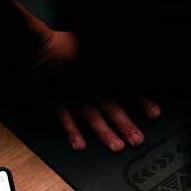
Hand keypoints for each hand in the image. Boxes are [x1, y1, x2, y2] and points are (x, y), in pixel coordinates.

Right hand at [25, 31, 161, 151]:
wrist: (36, 49)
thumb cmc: (64, 47)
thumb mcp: (91, 44)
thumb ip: (111, 54)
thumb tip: (135, 59)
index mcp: (99, 72)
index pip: (125, 87)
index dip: (141, 100)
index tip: (154, 113)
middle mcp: (88, 85)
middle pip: (111, 106)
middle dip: (126, 124)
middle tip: (138, 140)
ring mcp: (71, 95)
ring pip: (92, 115)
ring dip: (105, 132)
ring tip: (116, 147)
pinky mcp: (54, 101)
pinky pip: (64, 119)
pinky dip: (72, 132)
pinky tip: (80, 145)